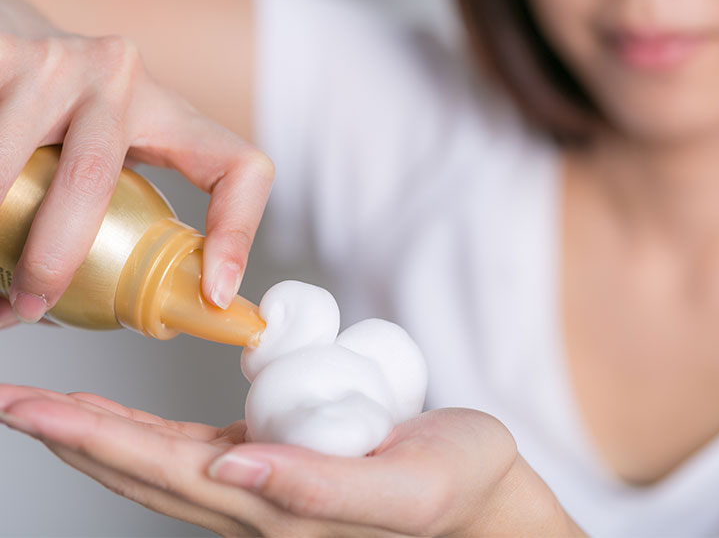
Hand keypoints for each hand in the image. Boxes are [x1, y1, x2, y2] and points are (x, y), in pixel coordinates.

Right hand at [0, 0, 273, 324]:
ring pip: (10, 162)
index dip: (236, 233)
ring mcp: (60, 62)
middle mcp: (121, 80)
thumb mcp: (122, 148)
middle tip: (33, 302)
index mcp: (170, 113)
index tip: (214, 294)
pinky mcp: (2, 52)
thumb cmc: (72, 107)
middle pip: (91, 180)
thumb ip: (124, 207)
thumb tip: (100, 309)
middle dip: (54, 257)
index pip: (238, 167)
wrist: (15, 34)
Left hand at [0, 384, 582, 536]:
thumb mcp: (403, 486)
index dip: (93, 439)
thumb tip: (234, 465)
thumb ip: (318, 486)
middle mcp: (255, 500)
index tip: (32, 409)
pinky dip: (148, 434)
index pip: (163, 471)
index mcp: (275, 507)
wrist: (482, 493)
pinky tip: (127, 421)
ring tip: (51, 410)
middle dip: (76, 436)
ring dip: (100, 436)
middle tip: (15, 403)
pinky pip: (196, 450)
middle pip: (144, 469)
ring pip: (160, 463)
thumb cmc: (453, 481)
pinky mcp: (278, 460)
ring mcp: (263, 483)